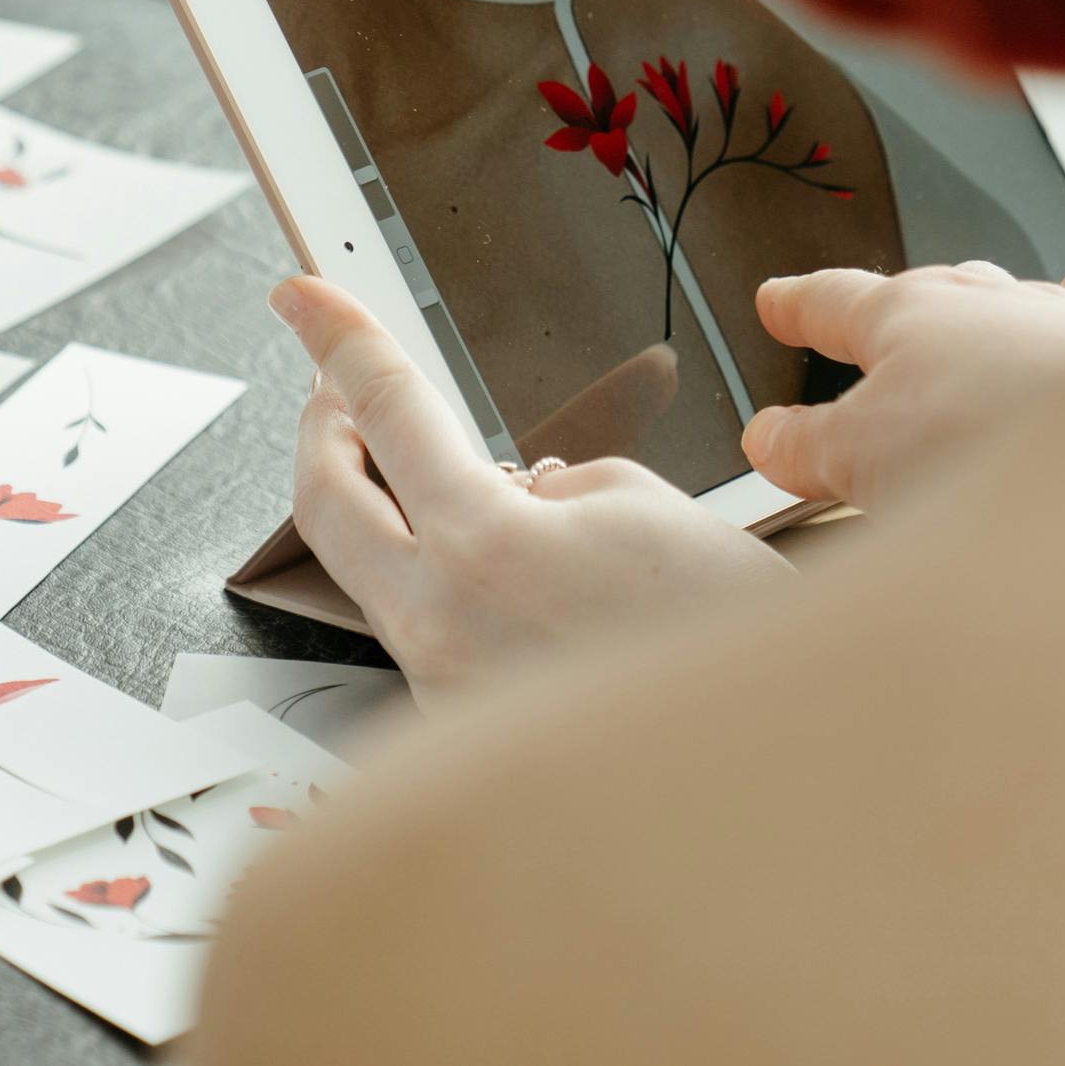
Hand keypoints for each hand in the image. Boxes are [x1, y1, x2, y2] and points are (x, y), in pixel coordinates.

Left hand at [273, 278, 790, 696]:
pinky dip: (445, 583)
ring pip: (372, 575)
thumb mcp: (640, 505)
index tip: (304, 299)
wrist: (760, 765)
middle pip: (325, 505)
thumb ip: (544, 482)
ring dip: (388, 512)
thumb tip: (500, 494)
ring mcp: (443, 692)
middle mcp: (439, 631)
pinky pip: (426, 631)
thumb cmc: (730, 640)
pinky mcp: (463, 728)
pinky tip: (502, 572)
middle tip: (329, 384)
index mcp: (482, 549)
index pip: (386, 410)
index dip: (338, 338)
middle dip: (319, 429)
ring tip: (437, 471)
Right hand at [742, 257, 1064, 511]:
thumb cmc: (999, 439)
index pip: (835, 299)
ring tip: (992, 359)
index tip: (778, 301)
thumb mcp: (861, 458)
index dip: (800, 303)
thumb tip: (768, 437)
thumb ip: (808, 445)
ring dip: (1005, 317)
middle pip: (936, 290)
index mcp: (909, 314)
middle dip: (908, 308)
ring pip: (1026, 294)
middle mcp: (993, 299)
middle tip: (881, 331)